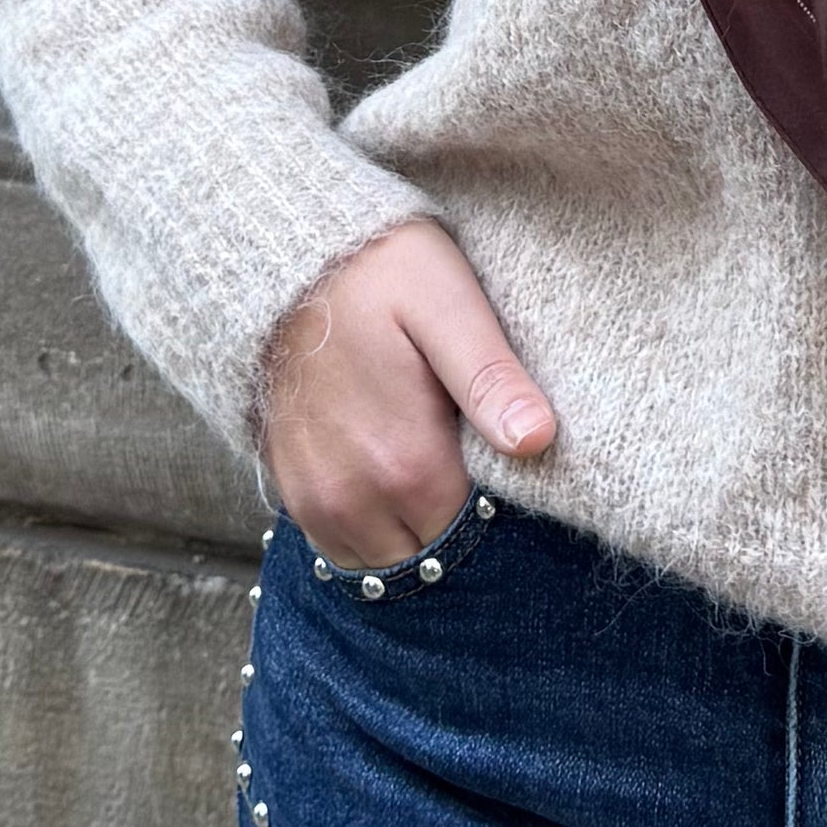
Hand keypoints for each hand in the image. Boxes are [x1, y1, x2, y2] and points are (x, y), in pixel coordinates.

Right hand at [258, 221, 555, 564]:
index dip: (502, 517)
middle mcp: (355, 500)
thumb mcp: (447, 306)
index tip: (514, 481)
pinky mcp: (292, 492)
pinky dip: (372, 535)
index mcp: (407, 465)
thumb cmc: (378, 274)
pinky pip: (340, 550)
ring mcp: (317, 503)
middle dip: (459, 536)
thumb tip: (540, 440)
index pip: (475, 539)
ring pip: (384, 567)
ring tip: (438, 486)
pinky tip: (393, 491)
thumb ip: (491, 379)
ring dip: (414, 540)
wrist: (286, 260)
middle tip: (480, 482)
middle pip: (430, 561)